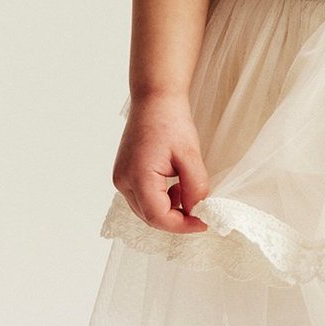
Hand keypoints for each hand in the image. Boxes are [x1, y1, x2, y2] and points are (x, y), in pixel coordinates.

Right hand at [112, 91, 211, 233]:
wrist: (154, 99)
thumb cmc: (171, 121)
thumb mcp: (191, 156)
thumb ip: (195, 187)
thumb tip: (197, 210)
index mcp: (137, 177)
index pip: (158, 217)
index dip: (182, 226)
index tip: (203, 223)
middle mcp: (123, 181)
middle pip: (150, 218)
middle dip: (176, 219)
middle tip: (200, 211)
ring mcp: (120, 178)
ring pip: (146, 210)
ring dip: (169, 209)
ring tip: (186, 190)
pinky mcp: (123, 174)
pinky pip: (142, 198)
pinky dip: (160, 200)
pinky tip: (174, 186)